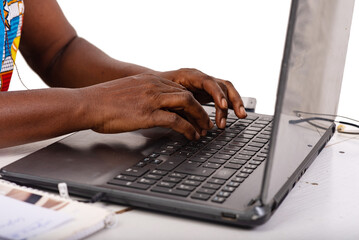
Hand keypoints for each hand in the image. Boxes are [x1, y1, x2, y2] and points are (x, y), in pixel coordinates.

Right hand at [80, 74, 213, 139]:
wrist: (87, 103)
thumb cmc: (102, 101)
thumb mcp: (127, 91)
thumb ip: (142, 94)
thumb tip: (150, 106)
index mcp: (149, 80)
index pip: (179, 89)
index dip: (192, 102)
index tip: (196, 112)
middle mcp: (154, 86)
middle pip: (188, 95)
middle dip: (201, 110)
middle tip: (207, 122)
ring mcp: (152, 99)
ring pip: (187, 104)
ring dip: (199, 118)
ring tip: (204, 130)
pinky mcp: (148, 113)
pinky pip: (176, 120)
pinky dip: (187, 128)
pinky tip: (191, 136)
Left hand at [157, 68, 246, 128]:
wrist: (153, 84)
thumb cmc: (158, 90)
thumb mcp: (166, 98)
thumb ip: (179, 110)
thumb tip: (192, 128)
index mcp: (189, 75)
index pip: (208, 82)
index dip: (218, 94)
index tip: (223, 107)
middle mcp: (200, 78)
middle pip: (222, 85)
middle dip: (233, 99)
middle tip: (238, 115)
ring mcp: (205, 85)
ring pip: (225, 90)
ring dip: (234, 103)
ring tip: (241, 116)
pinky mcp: (206, 92)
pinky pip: (222, 97)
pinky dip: (229, 106)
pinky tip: (236, 114)